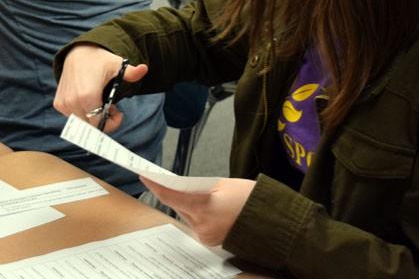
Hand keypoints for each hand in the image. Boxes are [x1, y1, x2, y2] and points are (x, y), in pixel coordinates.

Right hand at [53, 44, 147, 132]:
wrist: (77, 53)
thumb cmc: (99, 61)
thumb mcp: (117, 65)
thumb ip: (131, 72)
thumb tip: (144, 69)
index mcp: (87, 95)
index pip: (99, 124)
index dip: (112, 123)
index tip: (119, 113)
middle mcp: (73, 102)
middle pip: (91, 126)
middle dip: (104, 121)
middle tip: (112, 108)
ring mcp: (64, 103)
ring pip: (82, 123)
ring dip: (93, 118)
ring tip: (100, 103)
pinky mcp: (58, 104)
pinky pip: (73, 117)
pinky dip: (82, 114)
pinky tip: (89, 102)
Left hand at [140, 176, 255, 245]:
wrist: (273, 221)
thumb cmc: (252, 199)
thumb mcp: (224, 184)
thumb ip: (198, 186)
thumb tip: (180, 186)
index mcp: (205, 207)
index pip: (171, 196)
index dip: (155, 185)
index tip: (145, 176)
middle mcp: (202, 225)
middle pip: (178, 206)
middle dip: (174, 193)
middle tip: (166, 180)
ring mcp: (206, 236)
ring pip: (187, 215)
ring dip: (187, 204)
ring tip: (194, 192)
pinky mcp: (211, 242)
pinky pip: (197, 224)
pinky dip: (197, 214)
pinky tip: (205, 206)